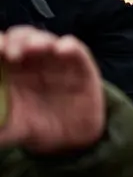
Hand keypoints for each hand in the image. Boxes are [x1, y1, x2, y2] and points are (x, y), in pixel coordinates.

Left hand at [0, 27, 104, 154]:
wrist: (72, 138)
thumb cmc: (36, 127)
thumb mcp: (12, 129)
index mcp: (8, 71)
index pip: (0, 48)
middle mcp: (30, 60)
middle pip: (19, 38)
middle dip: (13, 40)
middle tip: (9, 52)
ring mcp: (55, 60)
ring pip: (43, 39)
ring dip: (36, 40)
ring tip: (33, 48)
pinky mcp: (80, 65)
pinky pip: (76, 49)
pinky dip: (69, 45)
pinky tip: (62, 49)